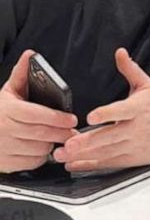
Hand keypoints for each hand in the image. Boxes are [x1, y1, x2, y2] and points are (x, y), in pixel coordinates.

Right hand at [0, 50, 77, 172]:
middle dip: (61, 133)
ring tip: (56, 138)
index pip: (35, 114)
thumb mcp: (8, 91)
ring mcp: (2, 148)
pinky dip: (40, 157)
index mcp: (6, 109)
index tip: (71, 119)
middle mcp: (3, 129)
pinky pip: (31, 163)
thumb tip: (31, 55)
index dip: (56, 118)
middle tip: (72, 131)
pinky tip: (41, 148)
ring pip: (38, 149)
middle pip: (40, 133)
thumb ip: (21, 74)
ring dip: (51, 144)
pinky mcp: (4, 164)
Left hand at [53, 49, 149, 171]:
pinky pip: (108, 163)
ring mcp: (132, 146)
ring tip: (64, 155)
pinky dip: (90, 165)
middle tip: (69, 143)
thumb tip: (120, 53)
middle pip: (109, 136)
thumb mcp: (148, 86)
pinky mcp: (130, 159)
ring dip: (84, 154)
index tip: (90, 116)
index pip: (122, 111)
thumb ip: (130, 70)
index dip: (106, 114)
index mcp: (139, 109)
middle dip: (88, 141)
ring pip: (106, 152)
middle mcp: (136, 129)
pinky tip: (74, 164)